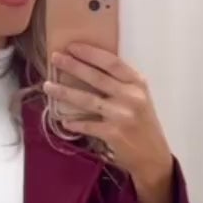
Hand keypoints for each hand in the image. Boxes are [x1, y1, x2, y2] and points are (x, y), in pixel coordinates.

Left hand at [45, 46, 174, 202]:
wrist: (153, 156)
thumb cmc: (143, 124)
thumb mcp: (140, 98)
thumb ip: (121, 84)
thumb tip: (90, 68)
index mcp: (137, 84)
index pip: (111, 62)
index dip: (90, 53)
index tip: (72, 46)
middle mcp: (130, 96)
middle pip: (96, 77)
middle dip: (73, 66)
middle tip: (55, 58)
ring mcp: (121, 115)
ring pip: (87, 100)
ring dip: (64, 92)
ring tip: (48, 86)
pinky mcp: (113, 134)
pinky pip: (87, 125)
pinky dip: (74, 122)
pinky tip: (63, 119)